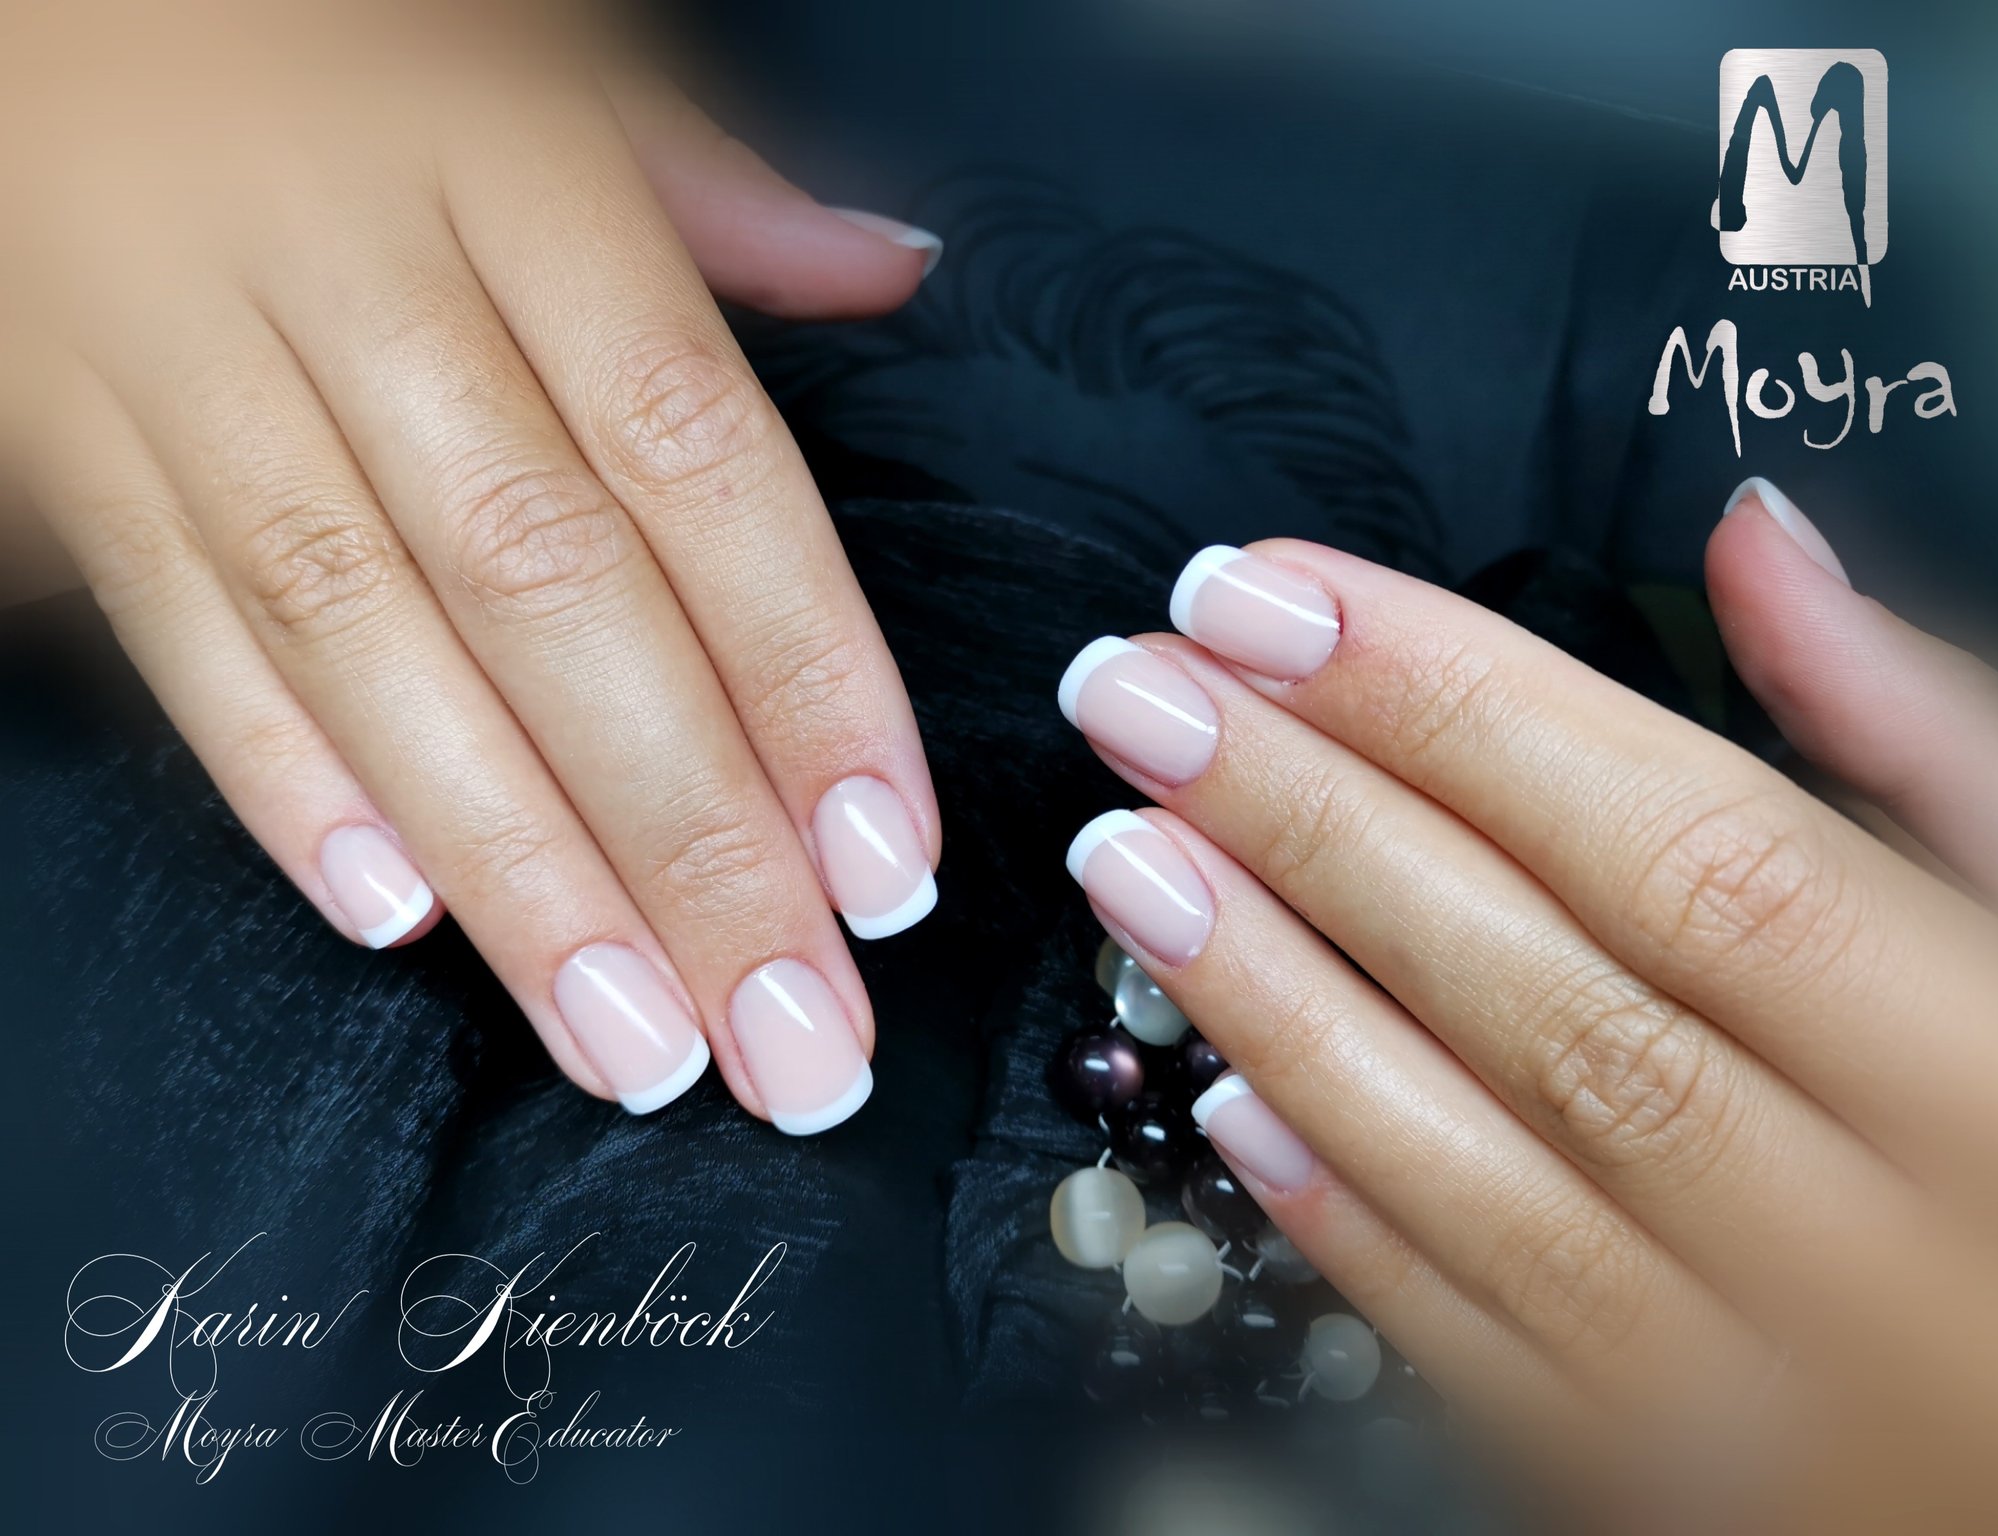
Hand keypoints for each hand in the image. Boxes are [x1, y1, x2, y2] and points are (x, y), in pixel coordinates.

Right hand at [0, 3, 945, 1131]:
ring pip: (372, 643)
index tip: (879, 858)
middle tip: (791, 1031)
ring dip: (517, 869)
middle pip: (555, 593)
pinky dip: (277, 774)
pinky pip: (173, 615)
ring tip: (635, 1039)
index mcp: (502, 155)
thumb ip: (702, 177)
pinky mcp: (53, 412)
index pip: (696, 459)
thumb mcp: (528, 30)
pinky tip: (394, 916)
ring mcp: (180, 344)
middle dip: (690, 838)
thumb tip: (879, 269)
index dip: (803, 673)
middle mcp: (350, 265)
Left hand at [1055, 485, 1997, 1528]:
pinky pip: (1492, 1362)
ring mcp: (1777, 1406)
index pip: (1698, 853)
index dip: (1465, 710)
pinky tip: (1225, 1094)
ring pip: (1489, 1176)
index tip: (1283, 604)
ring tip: (1127, 857)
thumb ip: (1950, 747)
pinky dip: (1351, 1219)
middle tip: (1146, 698)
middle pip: (1555, 996)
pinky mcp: (1681, 1499)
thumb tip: (1757, 549)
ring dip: (1279, 1001)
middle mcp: (1892, 1263)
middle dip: (1321, 821)